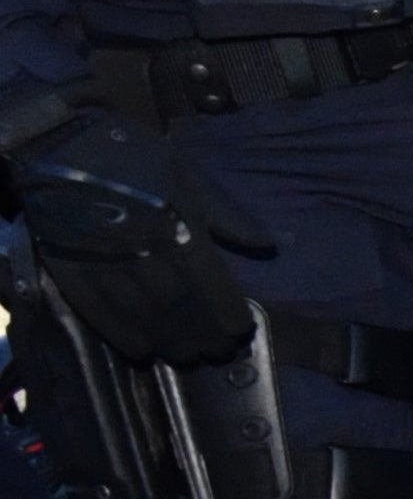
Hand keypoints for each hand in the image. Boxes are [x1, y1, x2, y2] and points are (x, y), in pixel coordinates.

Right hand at [6, 115, 266, 364]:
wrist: (59, 142)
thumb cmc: (131, 154)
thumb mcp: (186, 173)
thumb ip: (226, 213)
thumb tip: (267, 247)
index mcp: (175, 221)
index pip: (209, 280)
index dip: (227, 311)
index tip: (241, 331)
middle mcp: (141, 246)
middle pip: (179, 303)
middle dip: (202, 333)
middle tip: (218, 352)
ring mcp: (102, 259)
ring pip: (142, 312)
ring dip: (169, 339)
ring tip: (188, 356)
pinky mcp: (68, 265)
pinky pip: (97, 309)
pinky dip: (121, 333)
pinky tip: (142, 351)